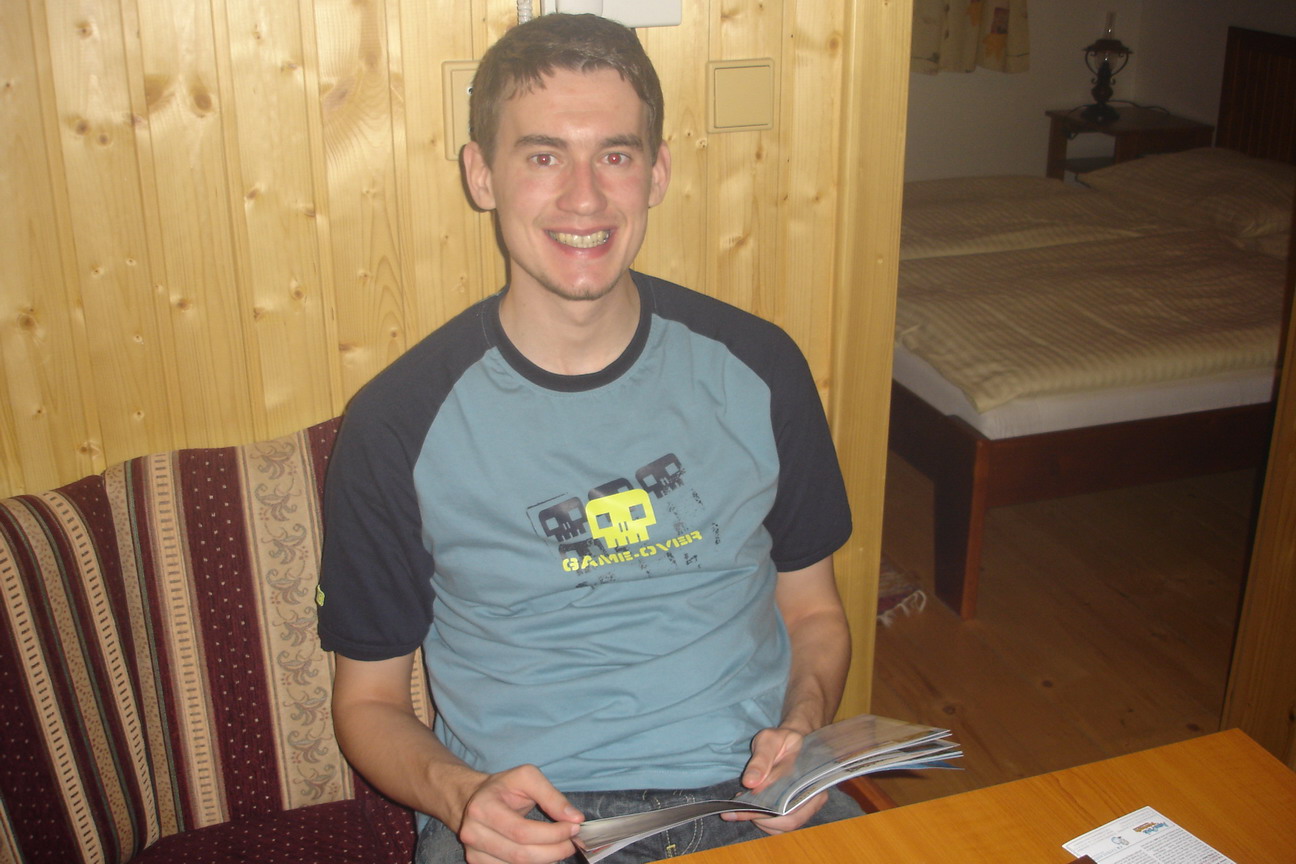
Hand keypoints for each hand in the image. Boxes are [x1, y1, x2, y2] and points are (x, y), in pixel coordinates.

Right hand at [456, 764, 584, 863]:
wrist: (474, 799)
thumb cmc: (504, 787)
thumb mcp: (527, 777)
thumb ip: (552, 796)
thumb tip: (575, 818)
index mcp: (483, 808)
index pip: (522, 831)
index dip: (552, 834)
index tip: (574, 828)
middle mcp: (473, 833)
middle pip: (520, 854)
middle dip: (553, 850)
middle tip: (572, 842)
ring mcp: (473, 852)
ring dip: (545, 860)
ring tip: (560, 847)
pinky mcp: (477, 863)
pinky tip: (543, 854)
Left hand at [722, 726, 826, 834]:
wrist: (790, 742)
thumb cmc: (780, 740)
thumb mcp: (769, 741)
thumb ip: (761, 760)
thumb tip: (750, 783)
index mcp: (811, 777)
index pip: (789, 801)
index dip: (765, 807)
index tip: (742, 804)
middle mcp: (814, 796)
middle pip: (789, 820)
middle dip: (760, 818)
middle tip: (737, 810)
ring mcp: (806, 806)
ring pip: (785, 826)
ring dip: (761, 822)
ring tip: (741, 808)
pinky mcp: (796, 811)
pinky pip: (781, 826)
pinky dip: (764, 823)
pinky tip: (749, 810)